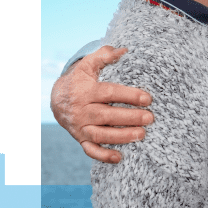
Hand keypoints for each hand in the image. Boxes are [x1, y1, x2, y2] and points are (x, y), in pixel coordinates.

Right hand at [50, 46, 153, 163]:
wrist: (57, 99)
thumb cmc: (80, 80)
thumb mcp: (88, 65)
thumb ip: (104, 55)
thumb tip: (124, 49)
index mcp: (86, 91)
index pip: (109, 93)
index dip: (129, 96)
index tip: (148, 98)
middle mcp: (82, 110)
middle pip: (106, 116)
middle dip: (129, 118)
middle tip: (150, 118)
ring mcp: (80, 127)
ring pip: (100, 135)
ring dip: (121, 137)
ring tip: (142, 135)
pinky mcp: (80, 139)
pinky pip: (90, 150)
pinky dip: (103, 156)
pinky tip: (119, 157)